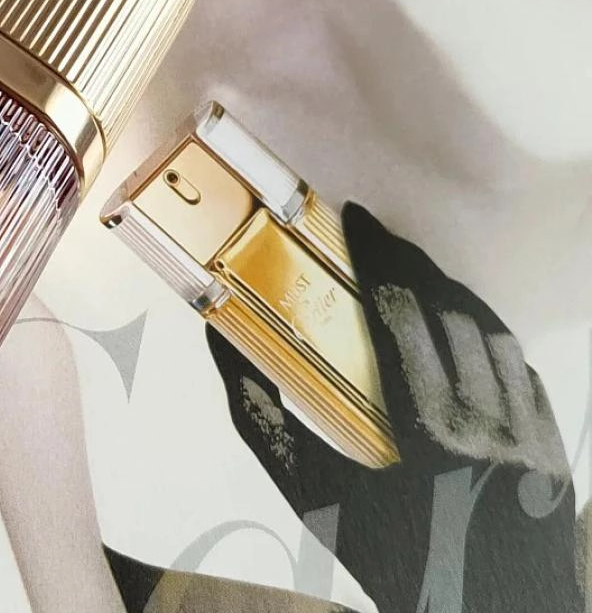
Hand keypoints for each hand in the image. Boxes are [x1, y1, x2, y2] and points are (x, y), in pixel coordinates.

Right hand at [207, 203, 581, 612]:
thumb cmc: (388, 562)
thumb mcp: (309, 497)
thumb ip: (261, 420)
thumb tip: (223, 347)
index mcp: (423, 432)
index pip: (399, 312)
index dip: (376, 254)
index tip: (354, 218)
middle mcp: (484, 427)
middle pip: (447, 310)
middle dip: (409, 261)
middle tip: (377, 235)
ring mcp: (528, 440)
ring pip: (493, 334)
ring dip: (452, 294)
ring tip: (417, 276)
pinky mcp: (556, 454)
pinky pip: (528, 373)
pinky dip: (494, 340)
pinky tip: (466, 333)